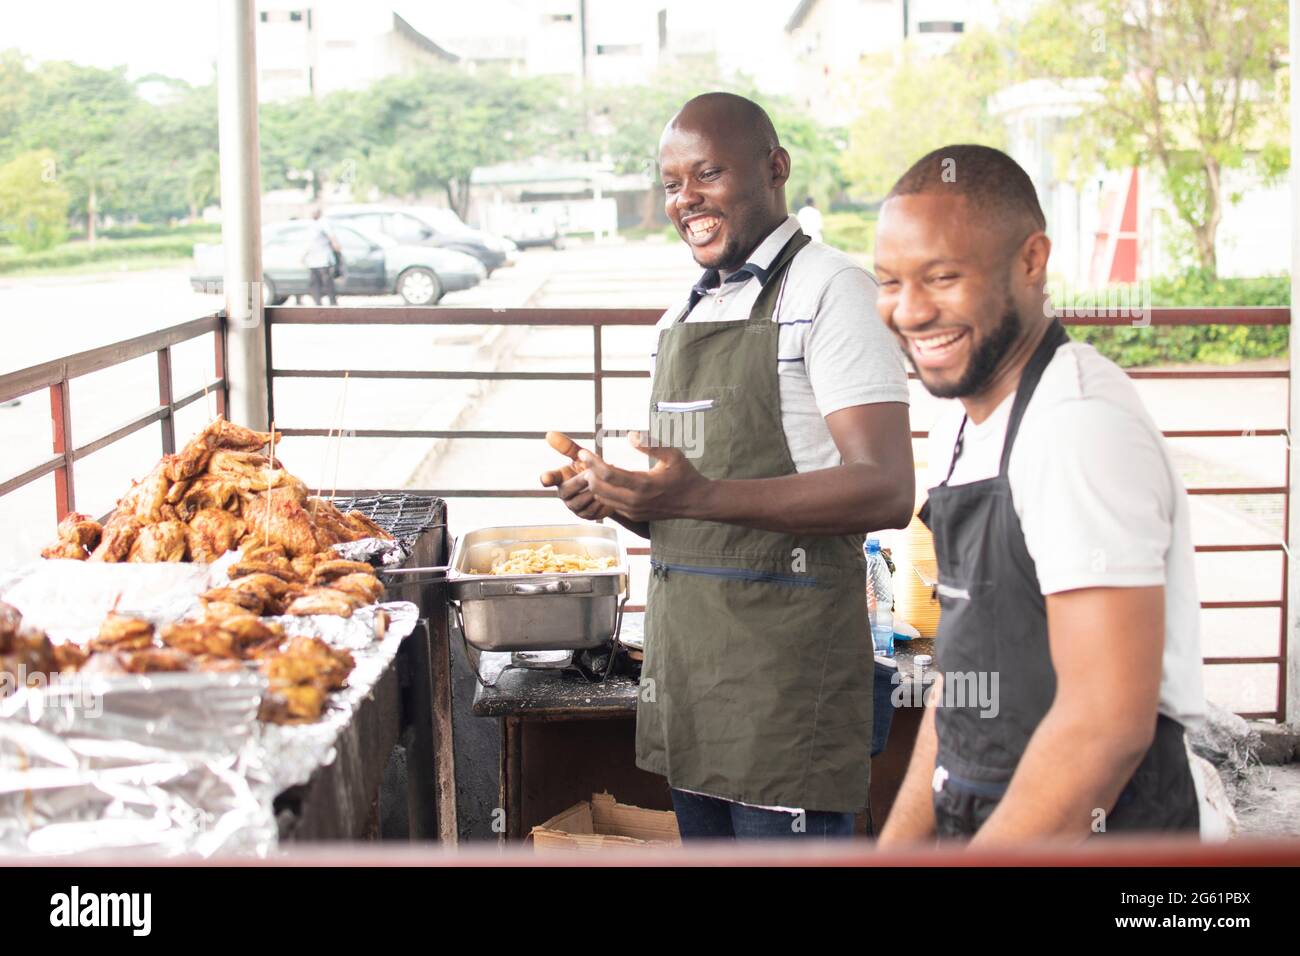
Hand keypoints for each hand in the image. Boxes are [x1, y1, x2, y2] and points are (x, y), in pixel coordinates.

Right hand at [539, 431, 613, 520]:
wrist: (609, 485)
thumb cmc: (589, 467)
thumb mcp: (580, 456)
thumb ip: (566, 446)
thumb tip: (549, 433)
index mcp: (560, 478)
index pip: (550, 478)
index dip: (547, 478)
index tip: (544, 478)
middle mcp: (564, 494)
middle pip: (568, 490)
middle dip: (581, 481)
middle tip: (592, 472)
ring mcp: (574, 507)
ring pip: (581, 500)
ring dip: (592, 491)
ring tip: (602, 483)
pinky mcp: (587, 515)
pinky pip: (593, 510)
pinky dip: (601, 501)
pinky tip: (608, 494)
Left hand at [581, 431, 710, 521]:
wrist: (695, 501)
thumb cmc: (684, 474)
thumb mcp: (672, 454)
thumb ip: (651, 444)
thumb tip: (630, 435)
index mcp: (644, 485)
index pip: (609, 474)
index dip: (593, 462)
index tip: (583, 452)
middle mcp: (635, 501)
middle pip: (599, 488)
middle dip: (588, 472)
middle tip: (585, 458)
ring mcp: (633, 511)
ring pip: (602, 498)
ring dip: (594, 483)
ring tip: (592, 467)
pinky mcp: (633, 516)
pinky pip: (610, 504)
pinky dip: (602, 492)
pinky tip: (605, 479)